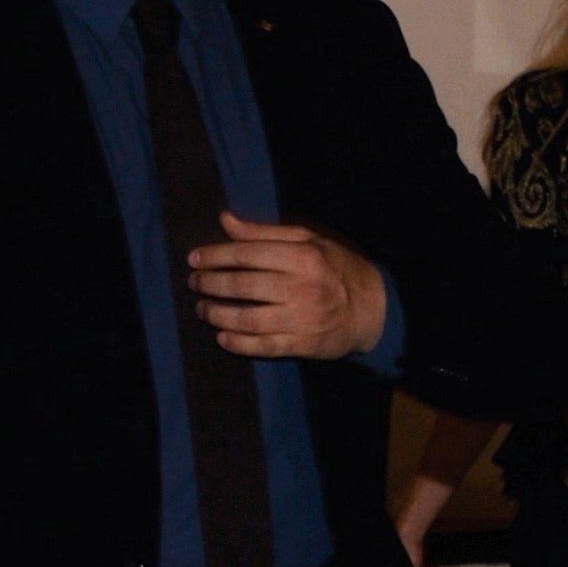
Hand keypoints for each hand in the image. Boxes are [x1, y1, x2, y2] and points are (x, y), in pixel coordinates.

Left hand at [188, 210, 388, 361]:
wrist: (373, 309)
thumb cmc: (336, 269)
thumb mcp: (308, 241)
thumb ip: (265, 233)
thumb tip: (226, 220)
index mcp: (303, 257)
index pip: (247, 254)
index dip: (214, 256)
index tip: (194, 259)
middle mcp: (302, 287)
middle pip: (242, 285)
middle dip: (210, 283)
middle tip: (195, 283)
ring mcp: (303, 318)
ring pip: (247, 318)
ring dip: (217, 314)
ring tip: (203, 308)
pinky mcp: (304, 344)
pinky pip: (263, 346)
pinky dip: (238, 344)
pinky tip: (222, 338)